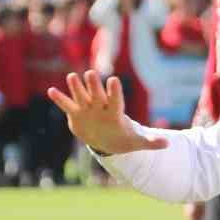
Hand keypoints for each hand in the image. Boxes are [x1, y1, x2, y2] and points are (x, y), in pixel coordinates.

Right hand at [48, 71, 168, 156]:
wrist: (106, 139)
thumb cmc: (122, 138)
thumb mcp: (136, 142)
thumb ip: (150, 142)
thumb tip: (167, 145)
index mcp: (115, 111)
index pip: (115, 99)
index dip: (114, 91)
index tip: (114, 81)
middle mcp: (100, 106)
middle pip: (97, 93)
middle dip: (94, 85)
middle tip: (92, 73)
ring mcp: (87, 108)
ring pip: (81, 95)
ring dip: (76, 87)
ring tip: (72, 76)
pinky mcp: (76, 113)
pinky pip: (67, 105)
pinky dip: (60, 99)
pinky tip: (51, 91)